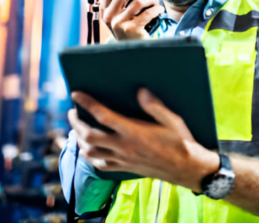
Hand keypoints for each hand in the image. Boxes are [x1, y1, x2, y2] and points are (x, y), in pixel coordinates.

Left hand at [68, 89, 219, 190]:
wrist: (186, 169)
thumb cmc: (180, 142)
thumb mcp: (173, 120)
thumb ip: (156, 106)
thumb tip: (141, 91)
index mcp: (134, 132)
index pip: (103, 116)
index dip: (88, 103)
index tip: (76, 94)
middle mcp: (124, 146)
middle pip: (89, 135)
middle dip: (76, 123)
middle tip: (72, 112)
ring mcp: (122, 159)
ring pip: (90, 151)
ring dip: (78, 139)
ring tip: (76, 128)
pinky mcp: (124, 168)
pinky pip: (99, 165)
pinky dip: (88, 156)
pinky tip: (86, 149)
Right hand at [100, 0, 163, 39]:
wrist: (135, 51)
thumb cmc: (131, 30)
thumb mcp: (121, 15)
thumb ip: (121, 1)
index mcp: (106, 11)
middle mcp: (110, 17)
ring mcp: (119, 24)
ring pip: (138, 1)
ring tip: (155, 3)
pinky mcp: (131, 30)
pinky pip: (148, 12)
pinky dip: (156, 9)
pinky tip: (159, 10)